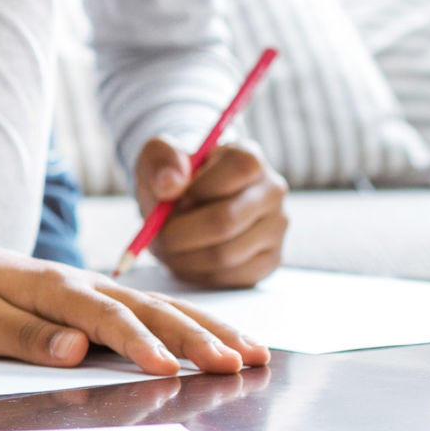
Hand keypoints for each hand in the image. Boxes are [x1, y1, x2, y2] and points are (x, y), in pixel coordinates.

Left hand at [0, 245, 267, 374]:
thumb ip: (25, 335)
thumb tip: (74, 348)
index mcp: (55, 288)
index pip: (104, 317)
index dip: (137, 343)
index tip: (167, 369)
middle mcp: (87, 284)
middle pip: (149, 310)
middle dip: (195, 338)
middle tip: (236, 365)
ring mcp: (102, 290)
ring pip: (164, 308)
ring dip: (211, 329)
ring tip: (255, 354)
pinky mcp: (108, 301)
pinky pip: (159, 312)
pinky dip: (199, 325)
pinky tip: (232, 343)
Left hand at [133, 138, 288, 286]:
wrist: (185, 196)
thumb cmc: (174, 173)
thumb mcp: (158, 154)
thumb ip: (161, 161)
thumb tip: (170, 185)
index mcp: (249, 157)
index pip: (236, 170)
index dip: (196, 188)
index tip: (168, 198)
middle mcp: (271, 192)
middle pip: (225, 221)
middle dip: (179, 233)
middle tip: (154, 236)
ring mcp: (275, 228)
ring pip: (225, 254)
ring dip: (183, 257)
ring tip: (164, 247)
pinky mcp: (269, 260)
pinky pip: (231, 276)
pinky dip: (198, 273)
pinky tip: (183, 259)